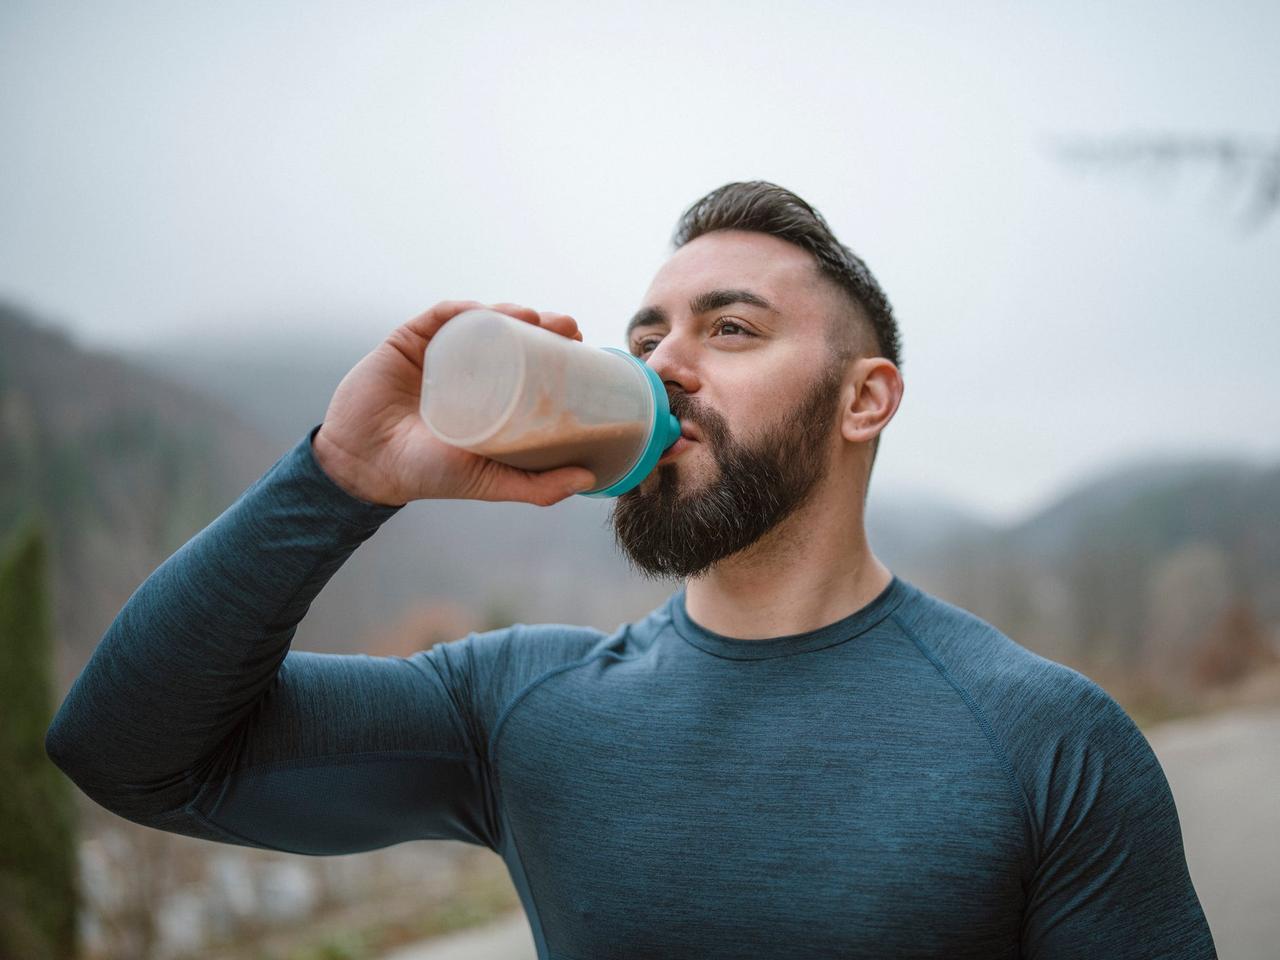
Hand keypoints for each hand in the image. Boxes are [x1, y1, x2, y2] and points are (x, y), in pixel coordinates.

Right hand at [312, 301, 595, 506]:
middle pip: (511, 336)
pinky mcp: (408, 341)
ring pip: (481, 321)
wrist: (364, 465)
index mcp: (487, 395)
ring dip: (511, 312)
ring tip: (536, 317)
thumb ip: (536, 486)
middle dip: (543, 326)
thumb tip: (589, 479)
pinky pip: (439, 316)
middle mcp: (466, 369)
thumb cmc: (426, 474)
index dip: (557, 350)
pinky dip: (465, 309)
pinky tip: (487, 311)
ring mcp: (438, 353)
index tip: (582, 345)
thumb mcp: (489, 480)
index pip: (528, 363)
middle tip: (569, 327)